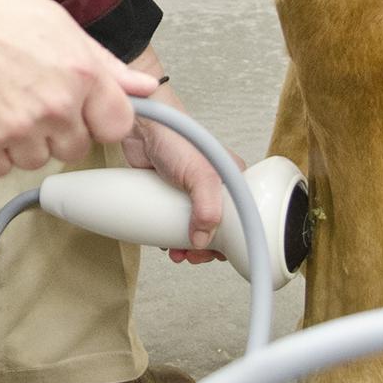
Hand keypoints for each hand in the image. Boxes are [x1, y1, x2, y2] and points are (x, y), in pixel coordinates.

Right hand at [0, 0, 158, 177]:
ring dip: (23, 142)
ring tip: (2, 103)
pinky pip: (0, 169)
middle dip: (57, 130)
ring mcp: (17, 129)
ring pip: (36, 161)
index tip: (80, 110)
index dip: (97, 119)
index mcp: (82, 74)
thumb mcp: (63, 27)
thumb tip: (146, 88)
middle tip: (30, 98)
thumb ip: (107, 64)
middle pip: (74, 148)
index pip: (116, 127)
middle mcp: (55, 106)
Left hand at [119, 55, 244, 262]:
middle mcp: (214, 187)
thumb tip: (202, 239)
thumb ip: (207, 208)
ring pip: (194, 227)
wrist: (143, 126)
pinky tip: (165, 241)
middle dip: (205, 248)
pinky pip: (173, 221)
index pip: (240, 220)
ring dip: (187, 245)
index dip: (230, 242)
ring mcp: (190, 192)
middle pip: (216, 228)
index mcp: (232, 181)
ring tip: (177, 253)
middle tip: (193, 256)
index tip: (216, 255)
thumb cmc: (177, 137)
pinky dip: (170, 235)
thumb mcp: (201, 174)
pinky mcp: (169, 194)